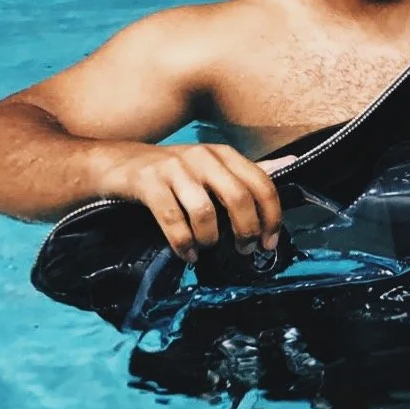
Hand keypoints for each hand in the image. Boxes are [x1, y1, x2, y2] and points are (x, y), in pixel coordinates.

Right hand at [94, 143, 294, 263]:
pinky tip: (187, 255)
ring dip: (210, 239)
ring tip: (208, 250)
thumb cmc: (173, 171)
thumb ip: (248, 171)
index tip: (270, 242)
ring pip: (205, 211)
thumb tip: (291, 161)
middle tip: (243, 250)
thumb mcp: (212, 166)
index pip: (261, 183)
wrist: (118, 164)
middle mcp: (203, 156)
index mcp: (224, 153)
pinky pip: (172, 220)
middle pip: (238, 197)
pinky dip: (183, 244)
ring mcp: (174, 168)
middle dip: (245, 230)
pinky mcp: (148, 183)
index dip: (271, 216)